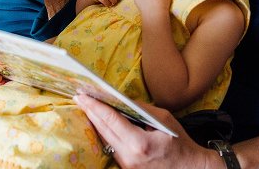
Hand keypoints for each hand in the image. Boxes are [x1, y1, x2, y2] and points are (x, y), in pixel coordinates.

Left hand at [75, 95, 207, 168]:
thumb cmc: (179, 143)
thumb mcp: (163, 119)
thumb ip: (141, 109)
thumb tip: (122, 100)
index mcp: (138, 143)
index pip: (110, 120)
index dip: (95, 106)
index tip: (83, 95)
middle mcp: (128, 156)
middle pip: (103, 130)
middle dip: (90, 112)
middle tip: (79, 97)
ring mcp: (126, 165)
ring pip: (105, 139)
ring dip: (95, 122)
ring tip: (87, 106)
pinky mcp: (126, 168)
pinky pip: (111, 147)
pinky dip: (105, 133)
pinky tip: (100, 122)